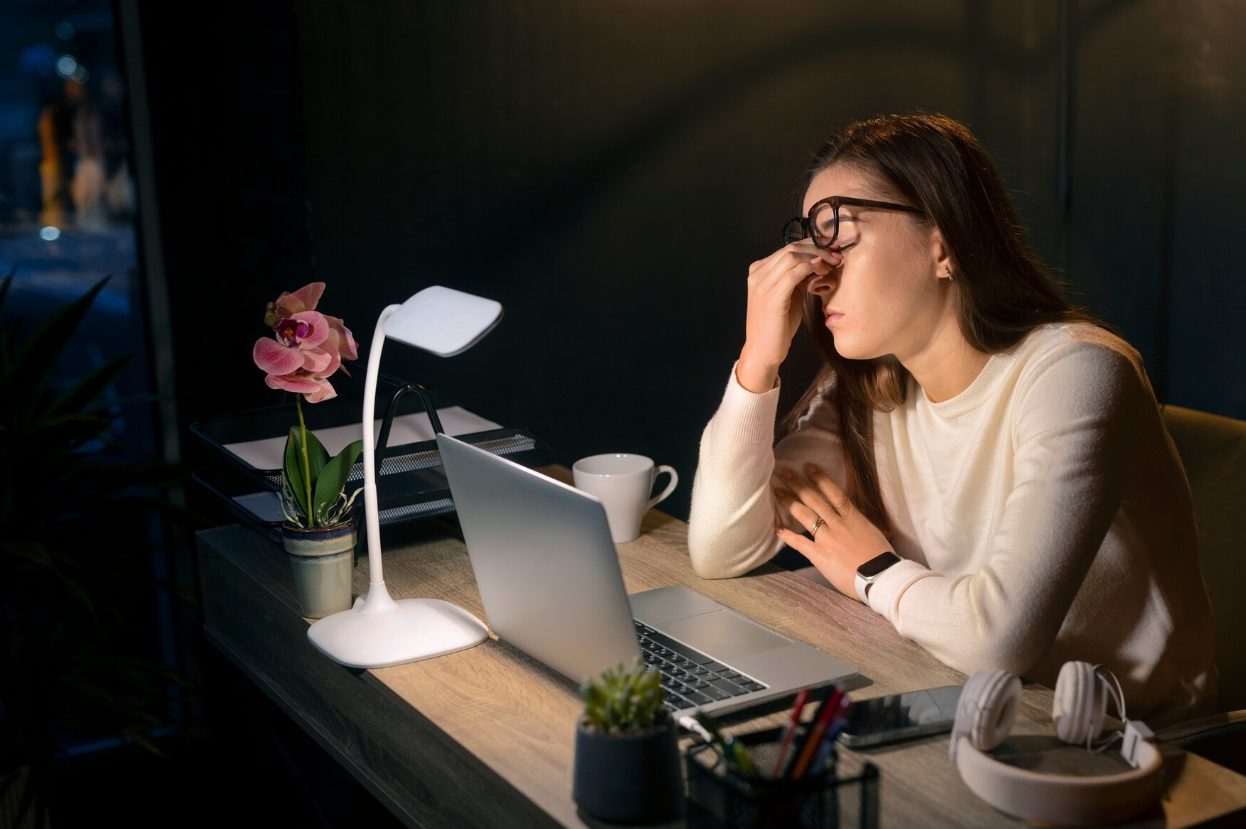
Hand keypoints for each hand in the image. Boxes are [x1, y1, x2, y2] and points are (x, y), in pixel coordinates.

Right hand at [737, 242, 841, 391]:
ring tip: (832, 265)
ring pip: (792, 256)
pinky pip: (793, 273)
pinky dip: (810, 268)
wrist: (763, 351)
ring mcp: (761, 285)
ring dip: (817, 257)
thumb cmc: (778, 326)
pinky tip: (822, 271)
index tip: (833, 250)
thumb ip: (798, 277)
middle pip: (791, 248)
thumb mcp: (788, 295)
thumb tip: (819, 261)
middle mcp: (757, 274)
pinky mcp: (770, 297)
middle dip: (818, 248)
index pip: (788, 247)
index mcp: (759, 271)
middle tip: (837, 256)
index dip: (813, 245)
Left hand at [772, 463, 890, 600]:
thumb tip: (851, 519)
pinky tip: (777, 528)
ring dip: (790, 502)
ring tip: (777, 491)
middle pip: (814, 499)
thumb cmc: (881, 558)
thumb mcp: (872, 532)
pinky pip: (800, 543)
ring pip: (806, 515)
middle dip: (798, 484)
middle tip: (784, 472)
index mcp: (853, 517)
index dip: (820, 478)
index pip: (834, 492)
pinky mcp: (820, 555)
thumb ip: (858, 523)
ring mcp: (827, 538)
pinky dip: (787, 536)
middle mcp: (838, 524)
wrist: (881, 577)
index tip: (808, 466)